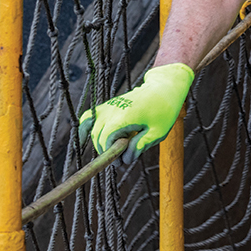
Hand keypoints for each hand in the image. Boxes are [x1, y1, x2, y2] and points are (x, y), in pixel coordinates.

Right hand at [78, 63, 194, 162]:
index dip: (111, 154)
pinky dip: (86, 128)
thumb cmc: (164, 110)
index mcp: (124, 117)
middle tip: (120, 159)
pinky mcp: (108, 105)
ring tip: (113, 148)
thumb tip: (125, 159)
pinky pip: (89, 117)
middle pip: (98, 136)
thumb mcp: (157, 132)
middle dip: (106, 150)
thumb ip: (140, 146)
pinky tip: (86, 138)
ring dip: (99, 141)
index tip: (120, 162)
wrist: (164, 88)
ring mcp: (108, 106)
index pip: (106, 140)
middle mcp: (112, 110)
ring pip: (91, 129)